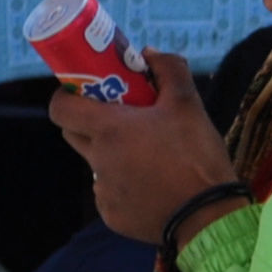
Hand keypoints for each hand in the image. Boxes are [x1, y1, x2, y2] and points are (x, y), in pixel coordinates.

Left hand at [51, 51, 241, 247]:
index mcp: (107, 129)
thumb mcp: (189, 105)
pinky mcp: (113, 217)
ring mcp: (104, 191)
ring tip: (147, 161)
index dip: (66, 97)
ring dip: (112, 158)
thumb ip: (169, 70)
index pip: (60, 108)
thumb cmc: (197, 157)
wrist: (211, 218)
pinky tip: (153, 190)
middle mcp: (98, 160)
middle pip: (74, 135)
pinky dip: (125, 190)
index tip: (85, 94)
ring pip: (97, 166)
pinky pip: (111, 196)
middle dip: (89, 124)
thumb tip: (149, 53)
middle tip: (119, 122)